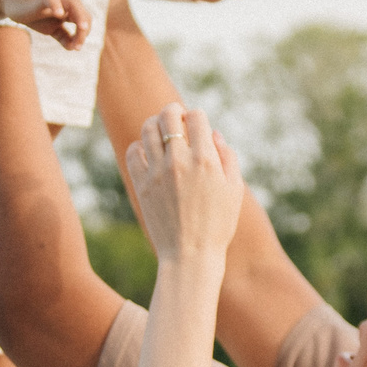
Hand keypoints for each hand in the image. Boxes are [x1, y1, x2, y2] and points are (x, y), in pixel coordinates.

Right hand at [0, 0, 93, 50]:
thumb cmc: (35, 14)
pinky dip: (56, 5)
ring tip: (82, 28)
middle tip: (78, 45)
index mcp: (69, 11)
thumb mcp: (51, 28)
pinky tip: (59, 14)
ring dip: (80, 15)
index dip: (83, 35)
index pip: (84, 20)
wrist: (14, 0)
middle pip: (83, 11)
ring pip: (73, 1)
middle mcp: (65, 3)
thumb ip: (63, 37)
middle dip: (85, 28)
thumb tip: (73, 47)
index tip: (76, 48)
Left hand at [126, 106, 244, 264]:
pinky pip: (133, 152)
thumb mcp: (234, 190)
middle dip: (173, 110)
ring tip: (159, 128)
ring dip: (154, 123)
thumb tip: (213, 133)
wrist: (190, 255)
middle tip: (176, 116)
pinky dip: (139, 145)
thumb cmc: (218, 225)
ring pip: (147, 129)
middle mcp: (179, 161)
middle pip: (168, 116)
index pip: (197, 117)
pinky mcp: (142, 185)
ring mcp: (157, 172)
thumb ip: (228, 157)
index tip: (197, 124)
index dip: (198, 116)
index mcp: (206, 160)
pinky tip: (147, 150)